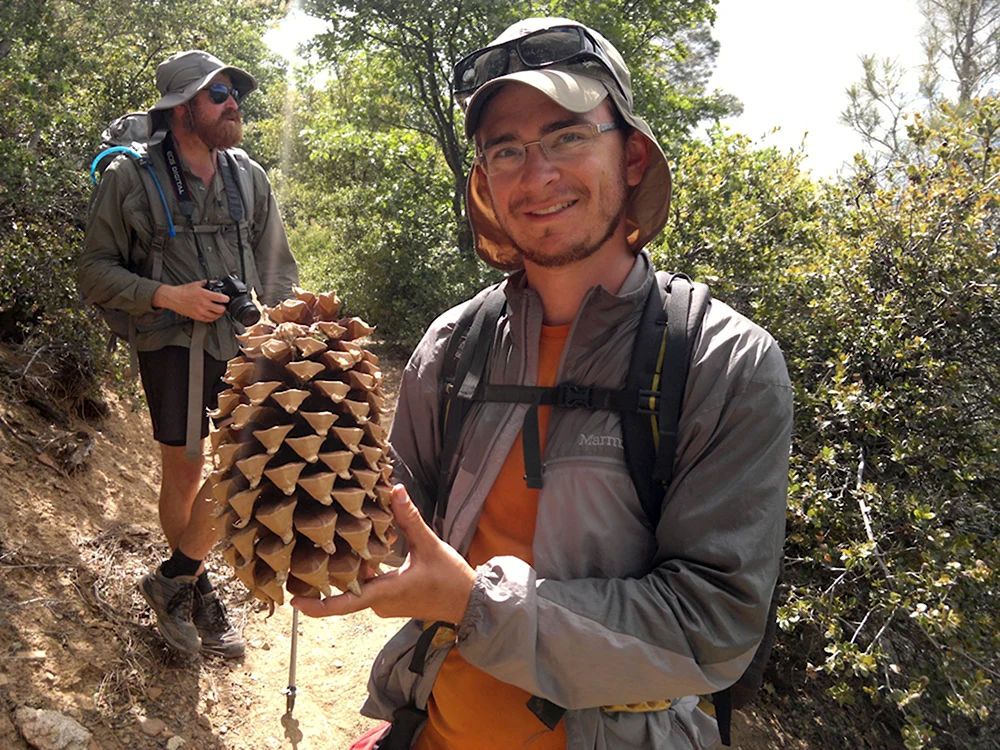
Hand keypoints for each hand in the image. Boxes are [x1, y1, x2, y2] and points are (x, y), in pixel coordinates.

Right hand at [152, 281, 228, 321]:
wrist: (173, 298)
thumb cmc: (183, 291)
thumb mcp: (197, 284)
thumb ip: (208, 283)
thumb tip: (216, 282)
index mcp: (204, 294)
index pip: (220, 298)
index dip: (226, 299)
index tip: (227, 299)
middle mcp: (203, 304)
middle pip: (220, 309)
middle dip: (224, 307)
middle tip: (224, 305)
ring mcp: (200, 311)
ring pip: (215, 316)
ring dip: (219, 313)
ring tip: (219, 310)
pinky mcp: (197, 316)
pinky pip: (208, 320)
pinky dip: (213, 318)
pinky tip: (213, 314)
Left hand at [291, 485, 476, 623]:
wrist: (469, 602)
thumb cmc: (450, 579)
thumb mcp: (430, 545)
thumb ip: (410, 518)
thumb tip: (395, 490)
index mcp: (386, 592)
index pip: (345, 603)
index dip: (318, 606)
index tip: (295, 602)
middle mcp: (381, 603)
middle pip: (348, 590)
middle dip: (330, 574)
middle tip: (308, 556)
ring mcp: (387, 605)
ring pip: (359, 587)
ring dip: (350, 570)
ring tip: (334, 546)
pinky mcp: (393, 601)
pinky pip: (370, 587)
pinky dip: (364, 572)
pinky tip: (363, 552)